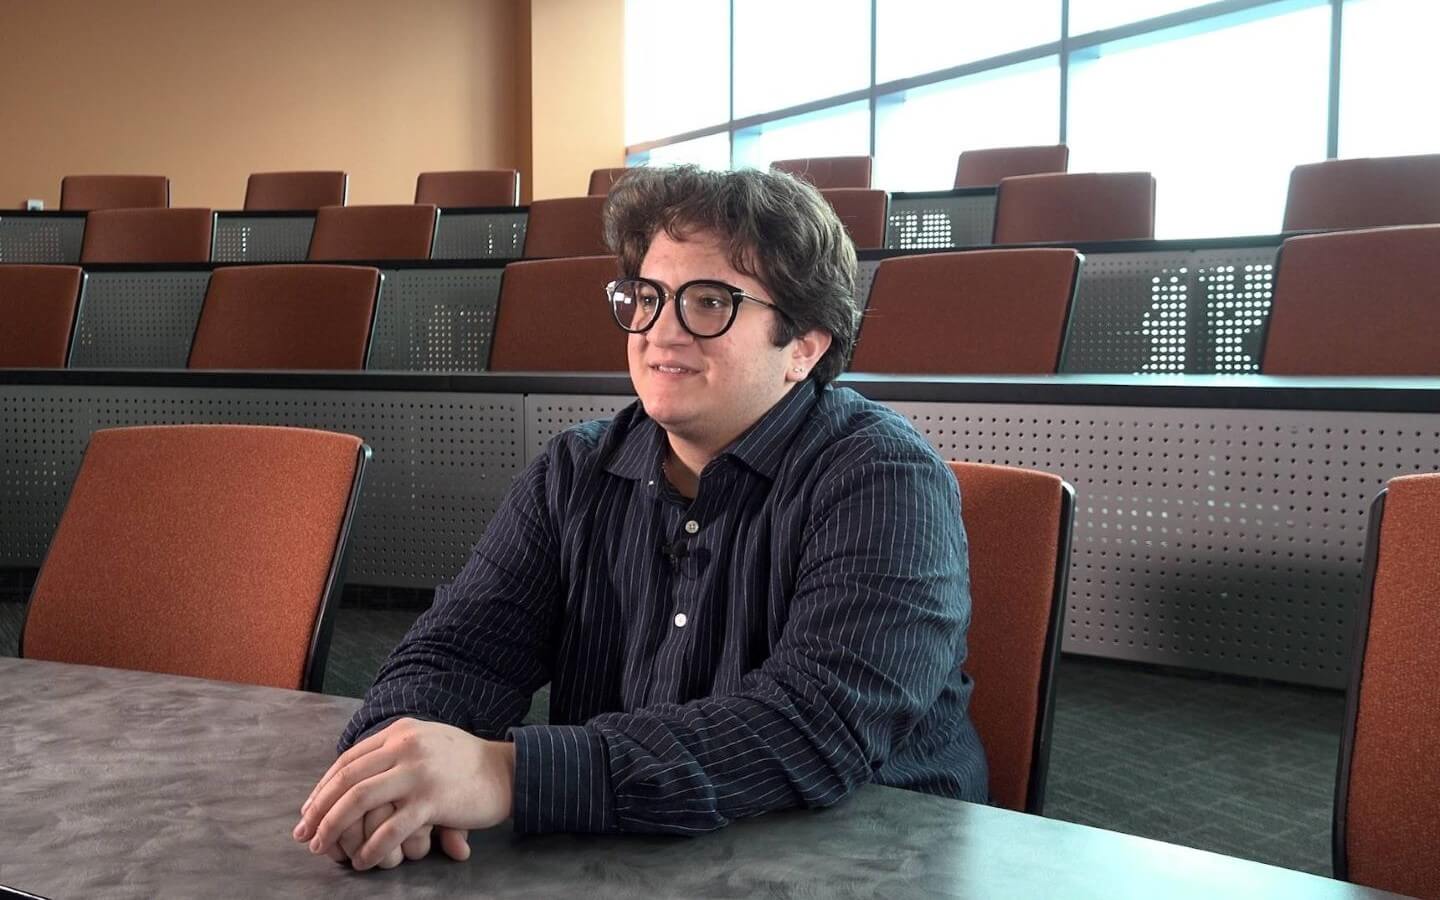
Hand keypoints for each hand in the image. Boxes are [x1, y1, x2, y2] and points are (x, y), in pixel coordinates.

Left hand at [292, 718, 513, 869]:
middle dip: (319, 809)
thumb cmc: (464, 762)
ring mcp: (418, 772)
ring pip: (360, 799)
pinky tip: (363, 861)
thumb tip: (355, 779)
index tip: (308, 810)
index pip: (348, 760)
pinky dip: (371, 848)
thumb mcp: (425, 741)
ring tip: (322, 846)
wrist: (506, 771)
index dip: (323, 787)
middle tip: (304, 833)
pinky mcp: (433, 799)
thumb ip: (393, 753)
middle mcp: (404, 747)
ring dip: (334, 826)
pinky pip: (391, 828)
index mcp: (399, 733)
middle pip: (347, 779)